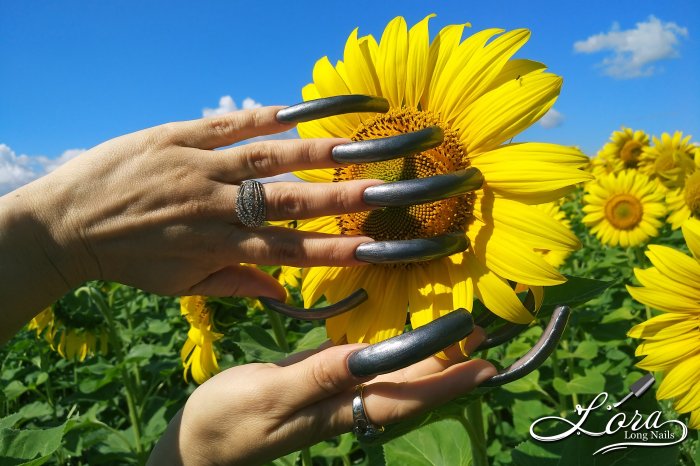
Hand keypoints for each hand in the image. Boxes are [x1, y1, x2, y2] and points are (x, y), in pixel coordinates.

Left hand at [0, 107, 380, 340]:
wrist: (65, 224)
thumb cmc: (128, 259)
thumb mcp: (178, 285)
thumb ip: (233, 284)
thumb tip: (280, 291)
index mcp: (216, 249)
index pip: (287, 251)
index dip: (332, 250)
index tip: (375, 248)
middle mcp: (212, 209)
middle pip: (285, 205)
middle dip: (339, 201)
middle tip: (386, 193)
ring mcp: (194, 169)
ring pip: (262, 161)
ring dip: (312, 155)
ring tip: (356, 147)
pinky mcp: (174, 139)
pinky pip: (224, 126)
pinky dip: (260, 118)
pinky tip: (298, 111)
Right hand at [148, 329, 495, 465]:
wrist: (197, 445)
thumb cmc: (225, 423)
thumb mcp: (268, 396)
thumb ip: (317, 377)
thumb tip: (366, 356)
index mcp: (336, 410)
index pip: (403, 398)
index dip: (446, 382)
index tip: (485, 364)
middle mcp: (342, 404)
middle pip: (406, 389)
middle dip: (447, 367)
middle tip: (483, 338)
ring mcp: (329, 396)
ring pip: (388, 379)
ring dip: (424, 360)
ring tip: (455, 337)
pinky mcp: (314, 385)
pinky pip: (362, 369)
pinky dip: (387, 354)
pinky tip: (396, 342)